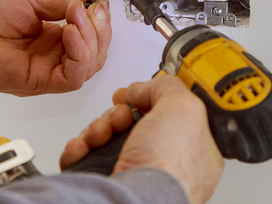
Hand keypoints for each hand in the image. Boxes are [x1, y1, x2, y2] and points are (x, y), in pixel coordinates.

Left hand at [0, 0, 111, 95]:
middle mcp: (50, 56)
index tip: (97, 1)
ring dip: (91, 40)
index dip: (98, 21)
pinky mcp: (37, 82)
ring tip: (76, 16)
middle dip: (100, 30)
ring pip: (88, 67)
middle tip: (91, 8)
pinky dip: (79, 55)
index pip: (89, 37)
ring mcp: (45, 70)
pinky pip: (72, 77)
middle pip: (95, 54)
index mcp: (50, 37)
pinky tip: (71, 33)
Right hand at [60, 76, 223, 203]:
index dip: (150, 99)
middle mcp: (162, 164)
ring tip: (100, 134)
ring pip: (106, 138)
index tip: (138, 92)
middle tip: (120, 116)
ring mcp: (132, 175)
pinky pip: (85, 157)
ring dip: (97, 128)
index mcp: (192, 150)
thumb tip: (143, 88)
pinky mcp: (105, 183)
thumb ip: (167, 87)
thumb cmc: (169, 170)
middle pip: (132, 123)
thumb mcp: (183, 108)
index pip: (169, 115)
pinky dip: (79, 148)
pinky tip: (83, 147)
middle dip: (118, 112)